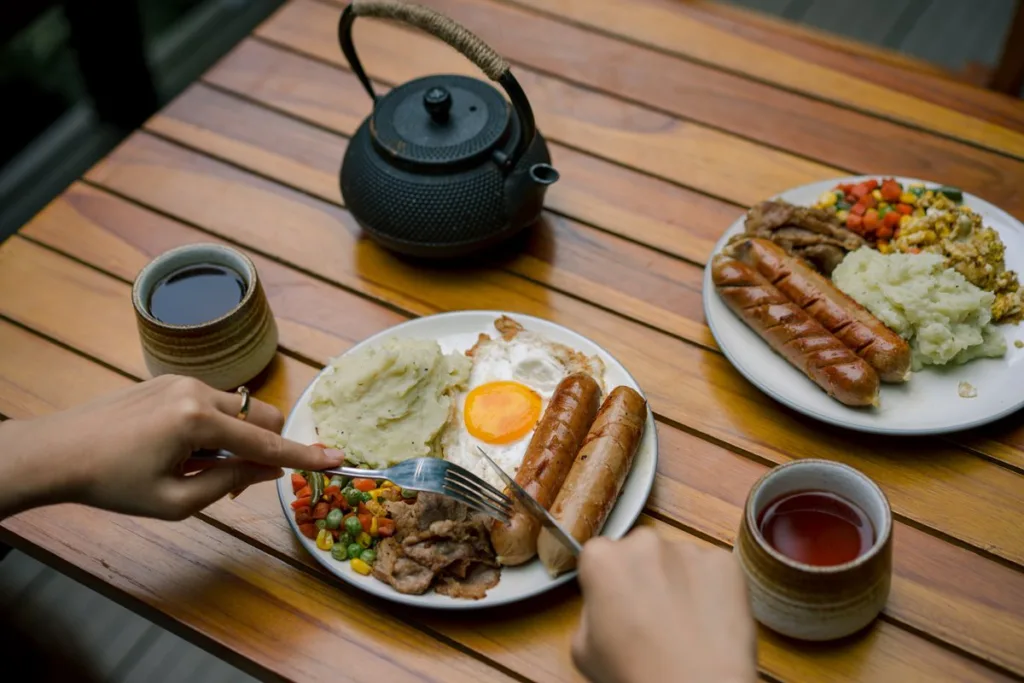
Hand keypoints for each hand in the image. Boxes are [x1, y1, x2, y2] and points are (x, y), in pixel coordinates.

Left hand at [0, 375, 343, 519]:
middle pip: (261, 417)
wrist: (57, 452)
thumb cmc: (113, 485)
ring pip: (239, 409)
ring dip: (236, 439)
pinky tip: (180, 449)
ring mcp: (184, 380)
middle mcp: (199, 390)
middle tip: (231, 483)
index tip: (338, 459)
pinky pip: (215, 402)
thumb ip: (230, 482)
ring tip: (194, 467)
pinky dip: (216, 427)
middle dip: (262, 448)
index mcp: (198, 421)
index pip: (265, 444)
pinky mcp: (171, 379)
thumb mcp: (175, 502)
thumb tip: (271, 470)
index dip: (303, 456)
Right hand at [573, 528, 756, 682]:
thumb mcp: (583, 649)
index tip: (616, 603)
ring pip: (677, 560)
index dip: (607, 582)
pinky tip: (707, 622)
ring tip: (683, 624)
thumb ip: (588, 611)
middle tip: (650, 616)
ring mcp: (688, 549)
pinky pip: (712, 570)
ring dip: (677, 581)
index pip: (599, 556)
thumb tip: (604, 604)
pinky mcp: (724, 562)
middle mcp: (644, 542)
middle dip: (644, 575)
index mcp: (602, 558)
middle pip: (640, 551)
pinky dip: (710, 589)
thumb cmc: (638, 674)